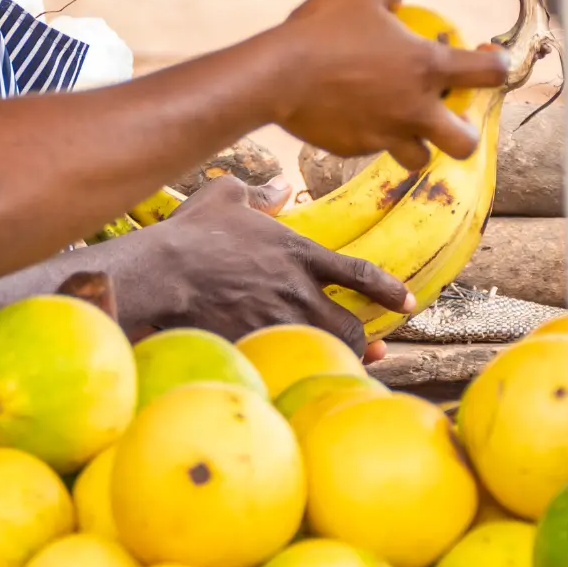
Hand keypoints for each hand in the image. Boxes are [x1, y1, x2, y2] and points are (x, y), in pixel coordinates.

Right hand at [106, 176, 411, 354]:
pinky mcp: (253, 346)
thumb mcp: (227, 196)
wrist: (159, 273)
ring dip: (338, 360)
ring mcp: (277, 323)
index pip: (361, 274)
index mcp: (299, 254)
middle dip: (365, 339)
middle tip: (372, 346)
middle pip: (352, 326)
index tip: (408, 303)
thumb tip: (279, 185)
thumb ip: (260, 193)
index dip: (389, 290)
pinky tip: (301, 381)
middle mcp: (297, 292)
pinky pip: (288, 368)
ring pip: (326, 351)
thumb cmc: (191, 233)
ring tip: (346, 367)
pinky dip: (298, 375)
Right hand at [261, 0, 508, 168]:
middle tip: (447, 114)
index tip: (485, 57)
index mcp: (427, 67)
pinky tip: (350, 113)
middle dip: (465, 132)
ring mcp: (385, 134)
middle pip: (466, 142)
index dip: (498, 65)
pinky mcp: (355, 149)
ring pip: (419, 158)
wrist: (277, 74)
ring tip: (400, 122)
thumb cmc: (323, 27)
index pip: (491, 73)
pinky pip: (372, 148)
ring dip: (417, 144)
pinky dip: (370, 135)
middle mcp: (414, 109)